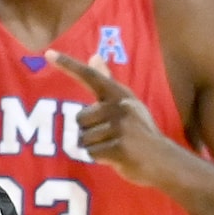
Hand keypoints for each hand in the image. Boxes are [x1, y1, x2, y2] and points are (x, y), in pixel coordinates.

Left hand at [48, 53, 179, 186]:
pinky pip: (91, 153)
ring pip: (83, 138)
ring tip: (116, 146)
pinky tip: (117, 156)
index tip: (48, 53)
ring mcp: (121, 127)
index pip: (90, 76)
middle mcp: (120, 107)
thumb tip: (94, 55)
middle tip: (112, 136)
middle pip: (79, 119)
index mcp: (120, 95)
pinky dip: (100, 158)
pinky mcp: (119, 148)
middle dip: (89, 132)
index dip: (69, 65)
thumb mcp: (126, 102)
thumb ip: (107, 81)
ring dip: (95, 146)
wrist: (165, 161)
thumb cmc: (141, 131)